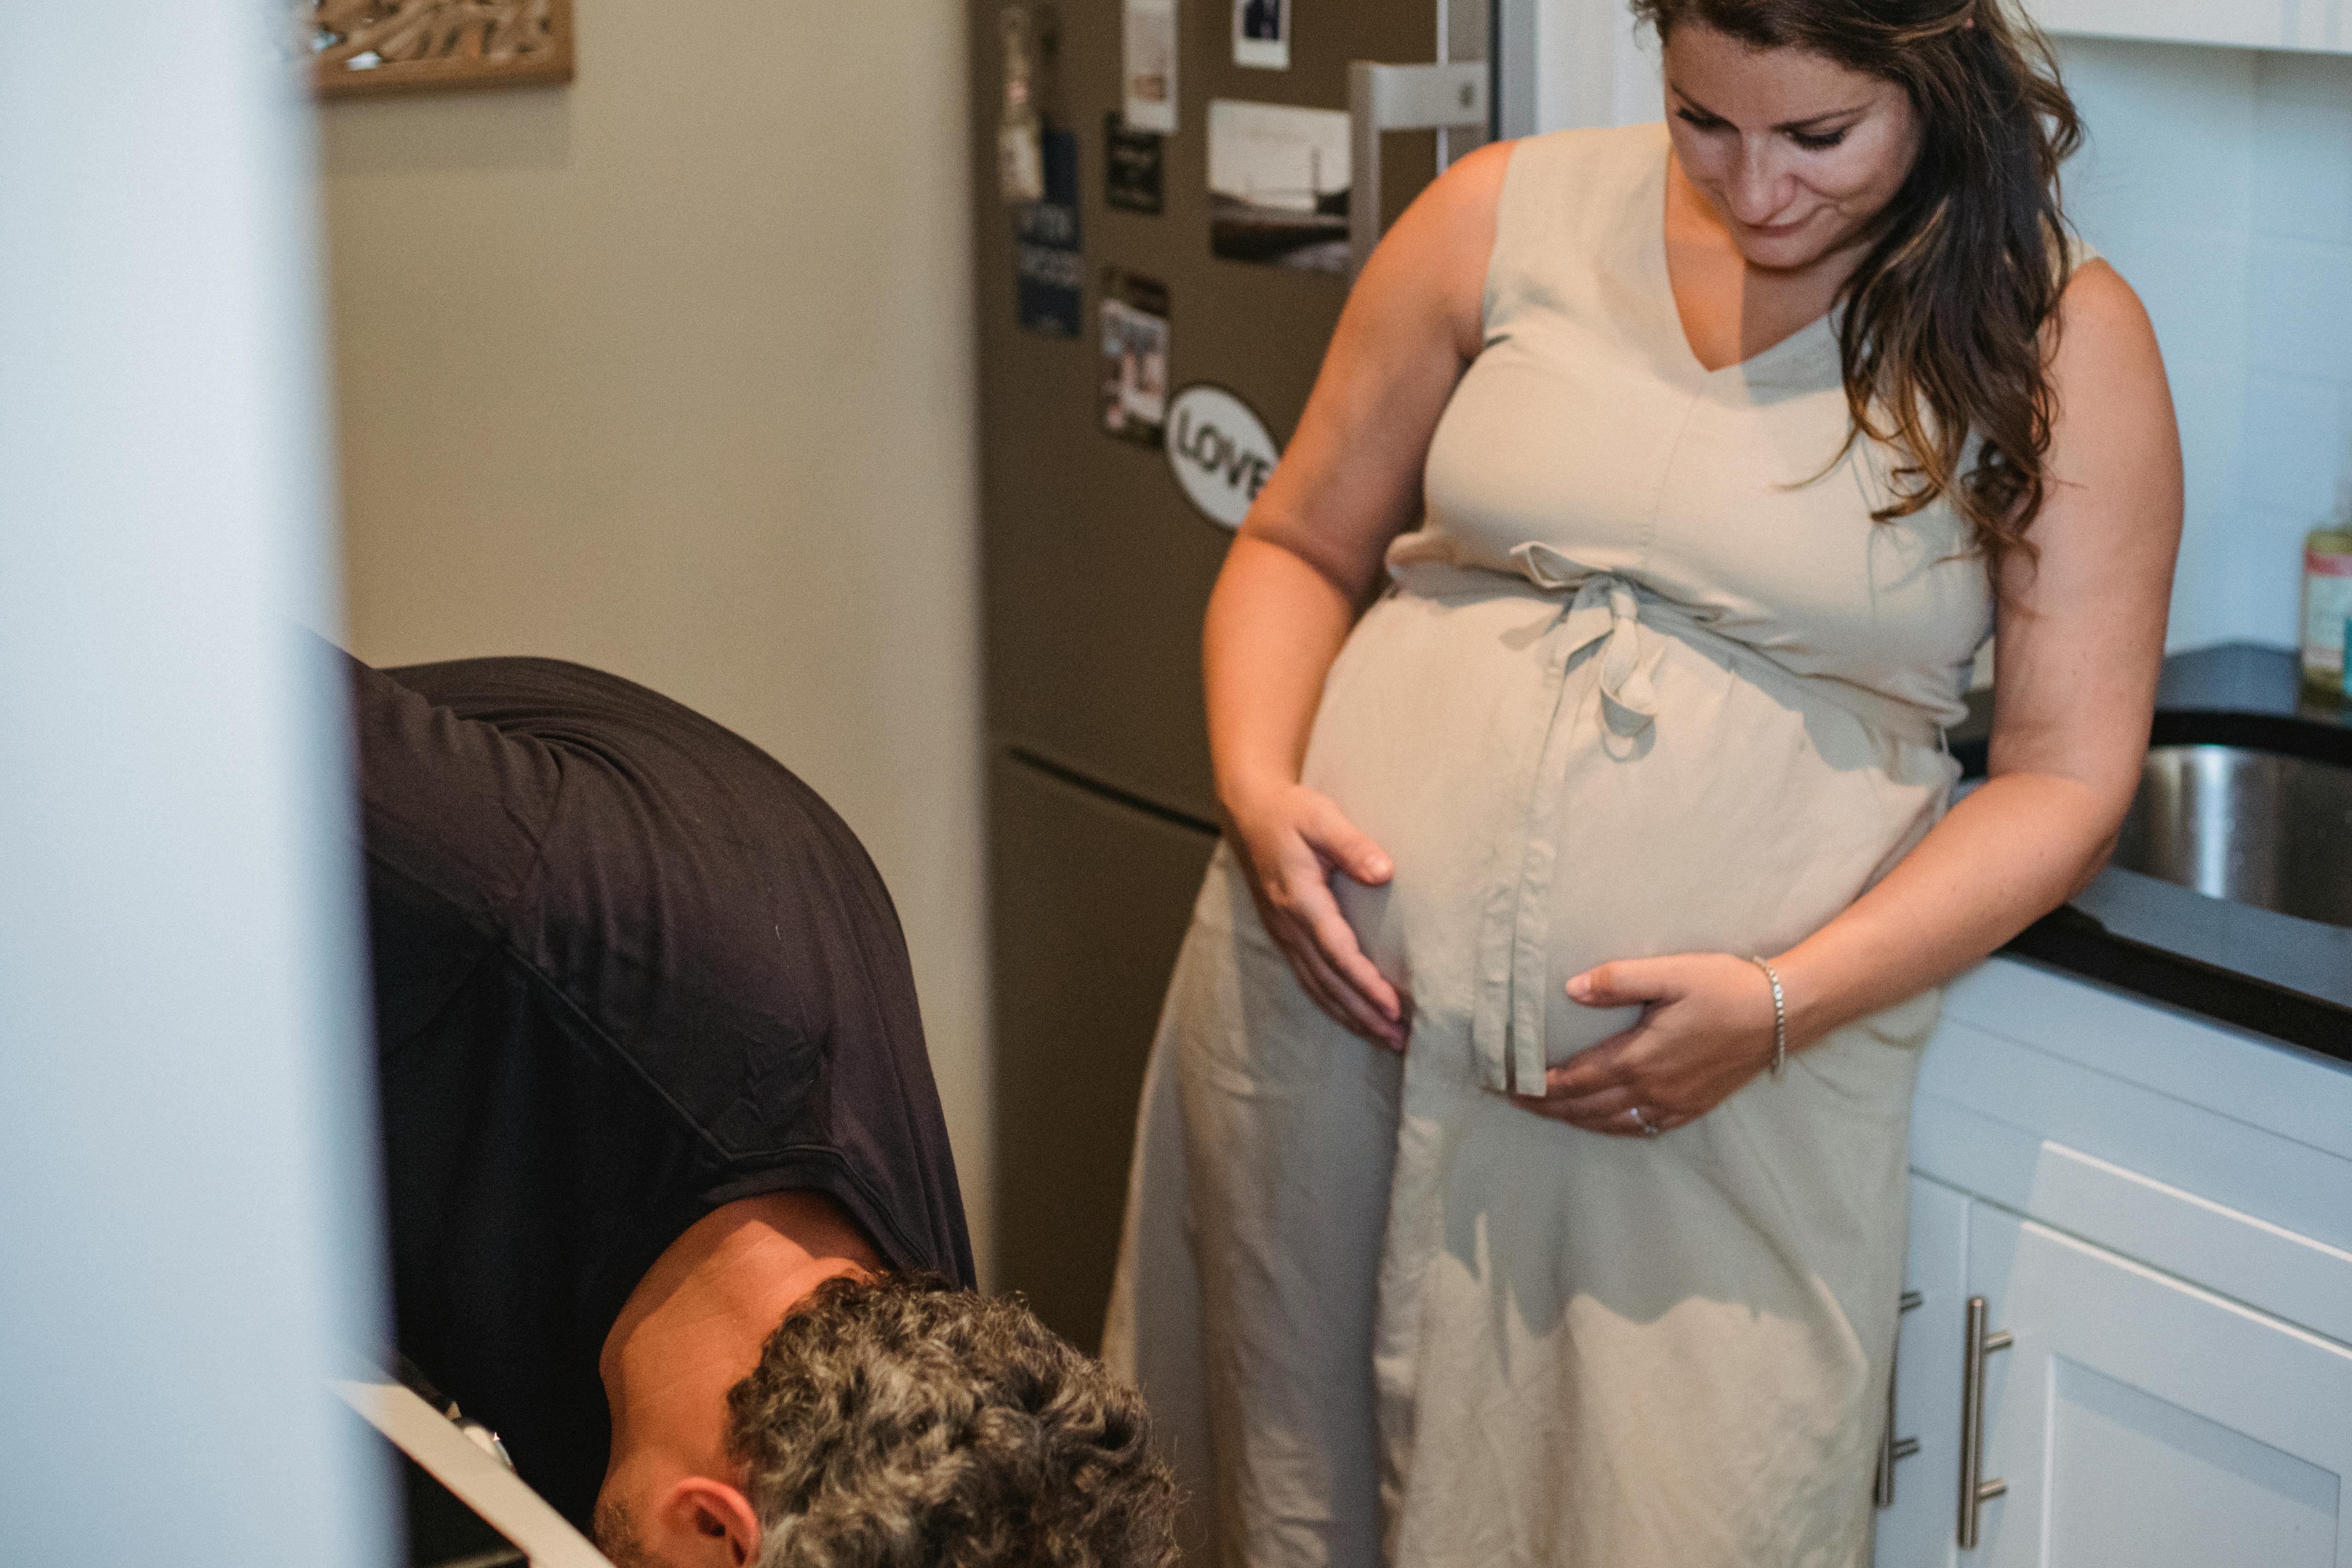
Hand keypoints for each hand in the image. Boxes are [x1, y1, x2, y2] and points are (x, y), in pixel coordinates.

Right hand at [1224, 782, 1406, 1048]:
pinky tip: (1353, 1017)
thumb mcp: (1322, 818)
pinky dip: (1333, 1004)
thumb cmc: (1290, 813)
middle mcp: (1290, 926)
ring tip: (1385, 1039)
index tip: (1395, 1008)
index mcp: (1301, 901)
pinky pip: (1309, 979)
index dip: (1366, 984)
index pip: (1338, 953)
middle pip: (1330, 983)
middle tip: (1400, 1040)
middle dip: (1365, 1015)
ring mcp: (1284, 934)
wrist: (1249, 812)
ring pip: (1318, 988)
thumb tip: (1384, 872)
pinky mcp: (1285, 936)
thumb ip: (1353, 845)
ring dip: (1351, 1016)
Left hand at [1511, 954, 1777, 1134]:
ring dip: (1575, 1119)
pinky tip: (1604, 1121)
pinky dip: (1613, 1127)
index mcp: (1640, 1058)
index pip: (1573, 1080)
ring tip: (1547, 1111)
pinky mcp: (1694, 1107)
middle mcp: (1653, 1090)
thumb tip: (1571, 989)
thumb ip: (1619, 980)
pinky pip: (1643, 1128)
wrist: (1784, 1013)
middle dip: (1546, 1106)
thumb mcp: (1671, 973)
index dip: (1537, 1086)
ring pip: (1611, 1122)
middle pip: (1585, 1107)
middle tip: (1514, 1100)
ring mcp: (1675, 1104)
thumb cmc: (1726, 987)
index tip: (1506, 1084)